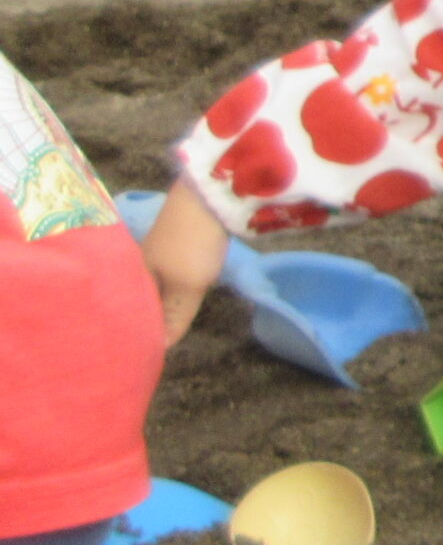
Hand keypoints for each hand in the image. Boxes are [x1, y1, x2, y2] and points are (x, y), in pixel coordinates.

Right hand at [140, 179, 232, 347]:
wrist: (209, 191)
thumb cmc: (193, 241)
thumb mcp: (187, 285)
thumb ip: (175, 315)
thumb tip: (161, 346)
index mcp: (133, 274)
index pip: (130, 312)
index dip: (138, 331)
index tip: (142, 352)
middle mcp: (139, 262)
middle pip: (142, 298)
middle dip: (148, 318)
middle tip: (157, 343)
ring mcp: (157, 249)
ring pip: (156, 285)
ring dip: (163, 303)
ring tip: (169, 325)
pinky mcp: (176, 240)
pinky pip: (169, 272)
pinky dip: (174, 286)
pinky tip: (182, 295)